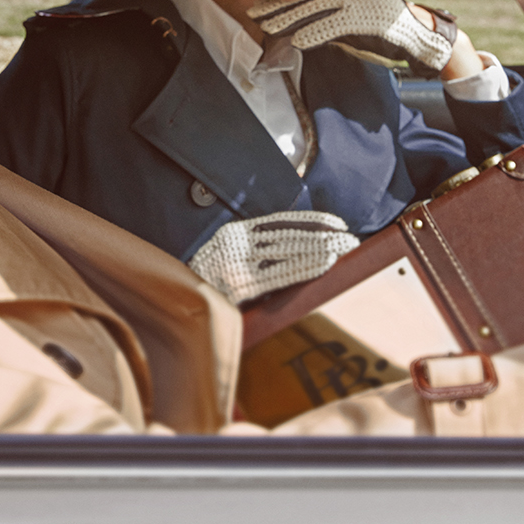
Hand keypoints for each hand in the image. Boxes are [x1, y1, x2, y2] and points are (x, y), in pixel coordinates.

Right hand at [188, 210, 361, 303]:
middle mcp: (236, 244)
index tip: (336, 223)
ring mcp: (237, 264)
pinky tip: (324, 263)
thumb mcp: (225, 256)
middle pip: (289, 235)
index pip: (281, 222)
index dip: (311, 221)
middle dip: (323, 235)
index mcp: (235, 233)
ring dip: (320, 248)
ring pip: (288, 251)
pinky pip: (279, 273)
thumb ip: (252, 251)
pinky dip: (305, 266)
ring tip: (344, 248)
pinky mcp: (238, 286)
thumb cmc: (204, 282)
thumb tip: (293, 250)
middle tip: (350, 237)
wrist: (174, 302)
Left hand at [247, 0, 452, 76]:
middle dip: (277, 7)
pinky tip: (297, 41)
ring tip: (267, 28)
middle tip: (253, 14)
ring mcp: (356, 3)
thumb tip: (302, 30)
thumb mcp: (354, 16)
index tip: (259, 5)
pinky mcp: (364, 20)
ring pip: (314, 11)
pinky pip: (334, 26)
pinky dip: (314, 34)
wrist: (419, 32)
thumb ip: (330, 17)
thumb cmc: (384, 27)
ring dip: (288, 20)